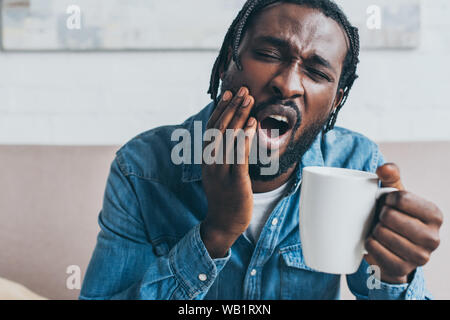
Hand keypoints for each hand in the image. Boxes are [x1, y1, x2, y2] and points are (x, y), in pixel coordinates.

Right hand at [200, 87, 256, 257]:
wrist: (223, 222)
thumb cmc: (224, 195)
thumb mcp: (218, 171)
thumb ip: (222, 153)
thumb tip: (232, 132)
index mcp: (207, 158)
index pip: (212, 127)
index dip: (221, 109)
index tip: (230, 93)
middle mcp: (211, 162)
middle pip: (221, 128)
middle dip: (232, 107)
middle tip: (244, 90)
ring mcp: (222, 171)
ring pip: (229, 138)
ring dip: (239, 117)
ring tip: (249, 100)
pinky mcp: (235, 181)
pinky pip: (240, 156)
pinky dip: (245, 138)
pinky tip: (252, 125)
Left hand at [364, 163, 442, 283]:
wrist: (393, 249)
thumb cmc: (395, 215)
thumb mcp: (395, 194)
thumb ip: (391, 176)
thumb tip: (384, 168)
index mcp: (435, 215)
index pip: (401, 198)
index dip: (387, 199)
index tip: (389, 205)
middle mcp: (433, 238)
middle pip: (389, 216)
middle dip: (380, 215)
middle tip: (383, 220)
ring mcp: (419, 257)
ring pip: (381, 233)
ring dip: (374, 230)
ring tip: (380, 231)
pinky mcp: (402, 269)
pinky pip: (374, 248)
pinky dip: (369, 243)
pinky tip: (376, 242)